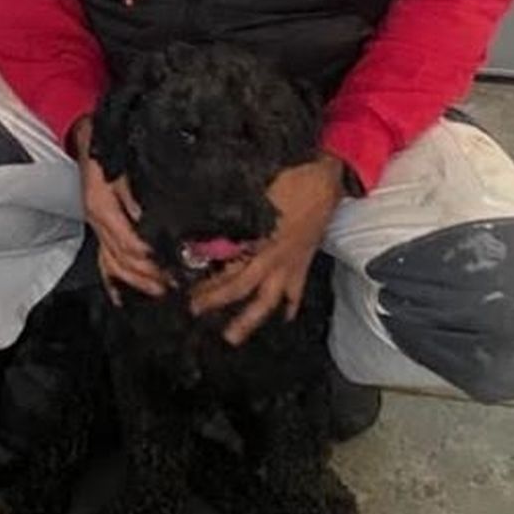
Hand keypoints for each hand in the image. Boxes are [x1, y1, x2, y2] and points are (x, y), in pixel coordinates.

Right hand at [70, 115, 165, 302]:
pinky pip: (103, 260)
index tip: (174, 268)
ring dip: (136, 281)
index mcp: (101, 206)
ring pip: (112, 264)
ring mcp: (97, 226)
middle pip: (121, 259)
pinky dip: (114, 280)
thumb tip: (146, 216)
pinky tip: (124, 298)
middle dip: (149, 276)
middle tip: (176, 286)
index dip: (150, 259)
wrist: (87, 135)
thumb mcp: (121, 163)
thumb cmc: (106, 145)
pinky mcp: (99, 227)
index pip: (127, 243)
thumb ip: (132, 191)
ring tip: (161, 292)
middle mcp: (97, 221)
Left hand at [189, 154, 343, 344]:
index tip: (187, 287)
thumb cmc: (290, 180)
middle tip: (194, 312)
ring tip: (233, 337)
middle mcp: (274, 259)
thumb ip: (234, 216)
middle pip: (241, 287)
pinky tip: (283, 318)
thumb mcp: (256, 195)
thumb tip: (208, 234)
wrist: (326, 177)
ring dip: (249, 319)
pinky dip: (289, 306)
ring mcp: (290, 264)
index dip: (207, 280)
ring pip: (267, 300)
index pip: (228, 269)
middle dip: (216, 301)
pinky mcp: (303, 262)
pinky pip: (295, 291)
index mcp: (260, 242)